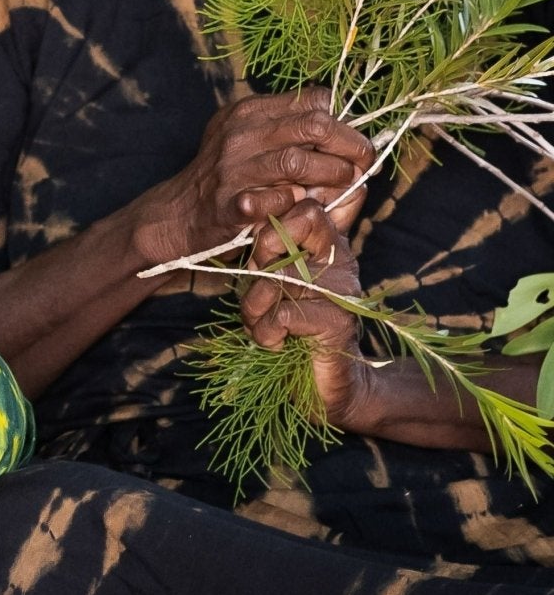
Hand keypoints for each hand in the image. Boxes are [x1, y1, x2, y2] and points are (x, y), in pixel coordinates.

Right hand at [130, 89, 373, 283]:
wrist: (181, 213)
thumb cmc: (228, 174)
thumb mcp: (248, 136)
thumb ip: (287, 126)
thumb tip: (339, 120)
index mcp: (249, 112)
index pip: (312, 100)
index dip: (342, 121)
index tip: (354, 142)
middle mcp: (240, 133)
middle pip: (313, 126)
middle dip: (350, 145)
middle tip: (363, 163)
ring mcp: (233, 168)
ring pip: (299, 162)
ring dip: (332, 176)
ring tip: (343, 186)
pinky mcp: (232, 204)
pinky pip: (277, 200)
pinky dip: (297, 204)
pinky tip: (301, 206)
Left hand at [236, 195, 368, 427]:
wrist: (324, 386)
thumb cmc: (291, 326)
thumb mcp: (275, 280)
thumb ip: (272, 246)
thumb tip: (253, 209)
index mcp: (328, 245)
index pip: (304, 208)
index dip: (271, 228)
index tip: (262, 258)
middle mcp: (340, 261)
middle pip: (285, 231)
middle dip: (258, 262)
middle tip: (259, 293)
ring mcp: (341, 291)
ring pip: (274, 278)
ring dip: (254, 308)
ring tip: (262, 325)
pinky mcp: (337, 321)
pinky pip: (280, 314)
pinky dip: (265, 332)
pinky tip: (276, 343)